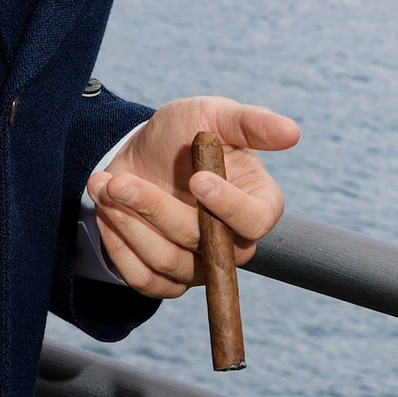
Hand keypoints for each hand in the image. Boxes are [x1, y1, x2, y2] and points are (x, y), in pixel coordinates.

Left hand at [85, 93, 299, 300]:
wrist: (141, 153)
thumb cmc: (185, 133)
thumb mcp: (213, 115)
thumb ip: (250, 123)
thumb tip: (292, 132)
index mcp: (258, 204)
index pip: (256, 221)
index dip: (229, 206)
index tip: (198, 179)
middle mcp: (235, 243)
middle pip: (206, 244)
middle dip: (157, 210)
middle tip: (120, 183)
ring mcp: (201, 267)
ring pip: (168, 262)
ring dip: (129, 224)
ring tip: (105, 187)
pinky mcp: (167, 281)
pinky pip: (144, 280)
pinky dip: (118, 245)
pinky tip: (105, 210)